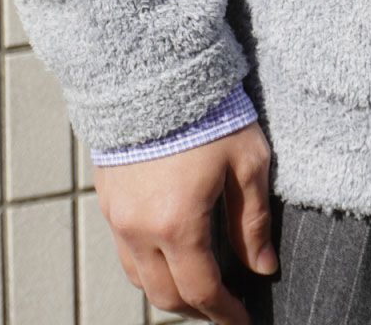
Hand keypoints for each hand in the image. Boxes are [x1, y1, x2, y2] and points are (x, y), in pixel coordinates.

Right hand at [92, 122, 276, 322]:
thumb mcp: (246, 162)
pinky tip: (171, 248)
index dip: (225, 313)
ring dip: (169, 288)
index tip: (242, 320)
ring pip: (139, 276)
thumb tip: (263, 267)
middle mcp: (140, 230)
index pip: (202, 291)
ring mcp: (118, 215)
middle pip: (165, 294)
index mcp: (178, 225)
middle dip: (197, 308)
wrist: (154, 70)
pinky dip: (148, 262)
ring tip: (198, 281)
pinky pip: (124, 248)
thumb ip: (254, 220)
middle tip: (223, 304)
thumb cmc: (209, 113)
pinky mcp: (108, 196)